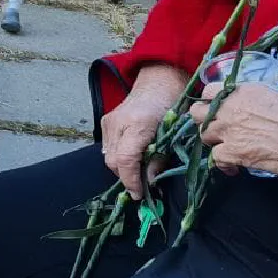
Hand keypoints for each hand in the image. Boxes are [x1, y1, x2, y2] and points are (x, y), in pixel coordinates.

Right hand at [100, 63, 189, 197]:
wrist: (158, 82)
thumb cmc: (172, 106)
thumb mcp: (172, 135)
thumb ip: (160, 158)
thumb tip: (150, 182)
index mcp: (138, 124)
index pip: (125, 160)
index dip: (131, 180)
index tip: (139, 195)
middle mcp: (118, 122)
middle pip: (113, 161)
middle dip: (126, 177)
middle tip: (142, 187)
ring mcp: (109, 121)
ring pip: (108, 156)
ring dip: (122, 168)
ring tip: (138, 173)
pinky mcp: (105, 121)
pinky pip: (107, 148)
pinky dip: (118, 157)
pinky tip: (132, 158)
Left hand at [190, 82, 277, 176]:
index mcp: (242, 92)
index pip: (210, 91)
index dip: (212, 101)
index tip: (220, 108)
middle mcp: (229, 109)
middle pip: (198, 113)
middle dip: (205, 120)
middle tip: (218, 128)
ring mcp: (228, 132)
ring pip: (203, 135)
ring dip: (213, 141)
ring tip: (226, 146)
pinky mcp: (233, 153)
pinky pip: (216, 159)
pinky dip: (223, 165)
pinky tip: (234, 168)